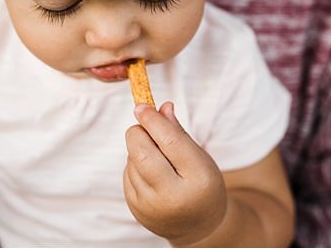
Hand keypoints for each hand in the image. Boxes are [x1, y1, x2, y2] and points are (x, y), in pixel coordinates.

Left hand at [123, 102, 226, 245]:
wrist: (197, 225)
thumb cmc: (202, 185)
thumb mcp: (200, 159)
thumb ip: (179, 134)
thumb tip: (162, 107)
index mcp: (198, 178)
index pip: (170, 143)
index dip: (153, 121)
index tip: (142, 106)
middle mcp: (173, 195)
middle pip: (143, 154)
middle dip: (138, 133)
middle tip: (142, 124)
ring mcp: (151, 205)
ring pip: (132, 163)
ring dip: (138, 149)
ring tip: (156, 154)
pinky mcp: (136, 209)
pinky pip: (127, 175)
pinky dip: (135, 165)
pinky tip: (150, 170)